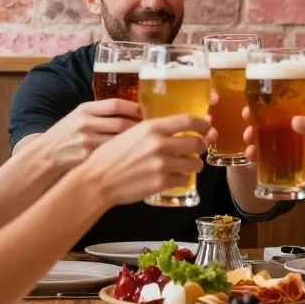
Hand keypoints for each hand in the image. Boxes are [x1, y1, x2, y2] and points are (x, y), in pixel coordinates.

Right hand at [29, 99, 140, 174]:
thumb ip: (100, 112)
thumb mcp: (78, 116)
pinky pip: (113, 155)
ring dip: (136, 143)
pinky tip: (134, 156)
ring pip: (120, 141)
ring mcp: (86, 141)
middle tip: (152, 130)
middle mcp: (85, 123)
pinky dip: (126, 155)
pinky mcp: (88, 157)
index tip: (144, 111)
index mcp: (84, 109)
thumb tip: (131, 109)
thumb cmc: (66, 134)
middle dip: (139, 128)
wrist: (46, 155)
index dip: (133, 107)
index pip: (115, 104)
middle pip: (121, 123)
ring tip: (146, 143)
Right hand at [81, 115, 209, 205]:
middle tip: (199, 148)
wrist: (97, 180)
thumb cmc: (110, 156)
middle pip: (197, 143)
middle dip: (201, 146)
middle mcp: (159, 144)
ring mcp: (162, 164)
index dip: (203, 124)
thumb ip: (152, 130)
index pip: (188, 120)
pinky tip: (173, 177)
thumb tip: (174, 129)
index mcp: (151, 128)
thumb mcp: (130, 133)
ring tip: (187, 165)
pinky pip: (184, 179)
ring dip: (194, 164)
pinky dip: (181, 179)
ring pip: (195, 163)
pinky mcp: (162, 183)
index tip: (207, 127)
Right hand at [241, 104, 304, 188]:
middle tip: (245, 131)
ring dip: (262, 145)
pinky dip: (271, 163)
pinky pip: (286, 162)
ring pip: (279, 143)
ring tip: (248, 151)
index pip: (287, 105)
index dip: (268, 106)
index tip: (251, 108)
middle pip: (278, 124)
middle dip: (260, 127)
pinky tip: (257, 165)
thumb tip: (294, 122)